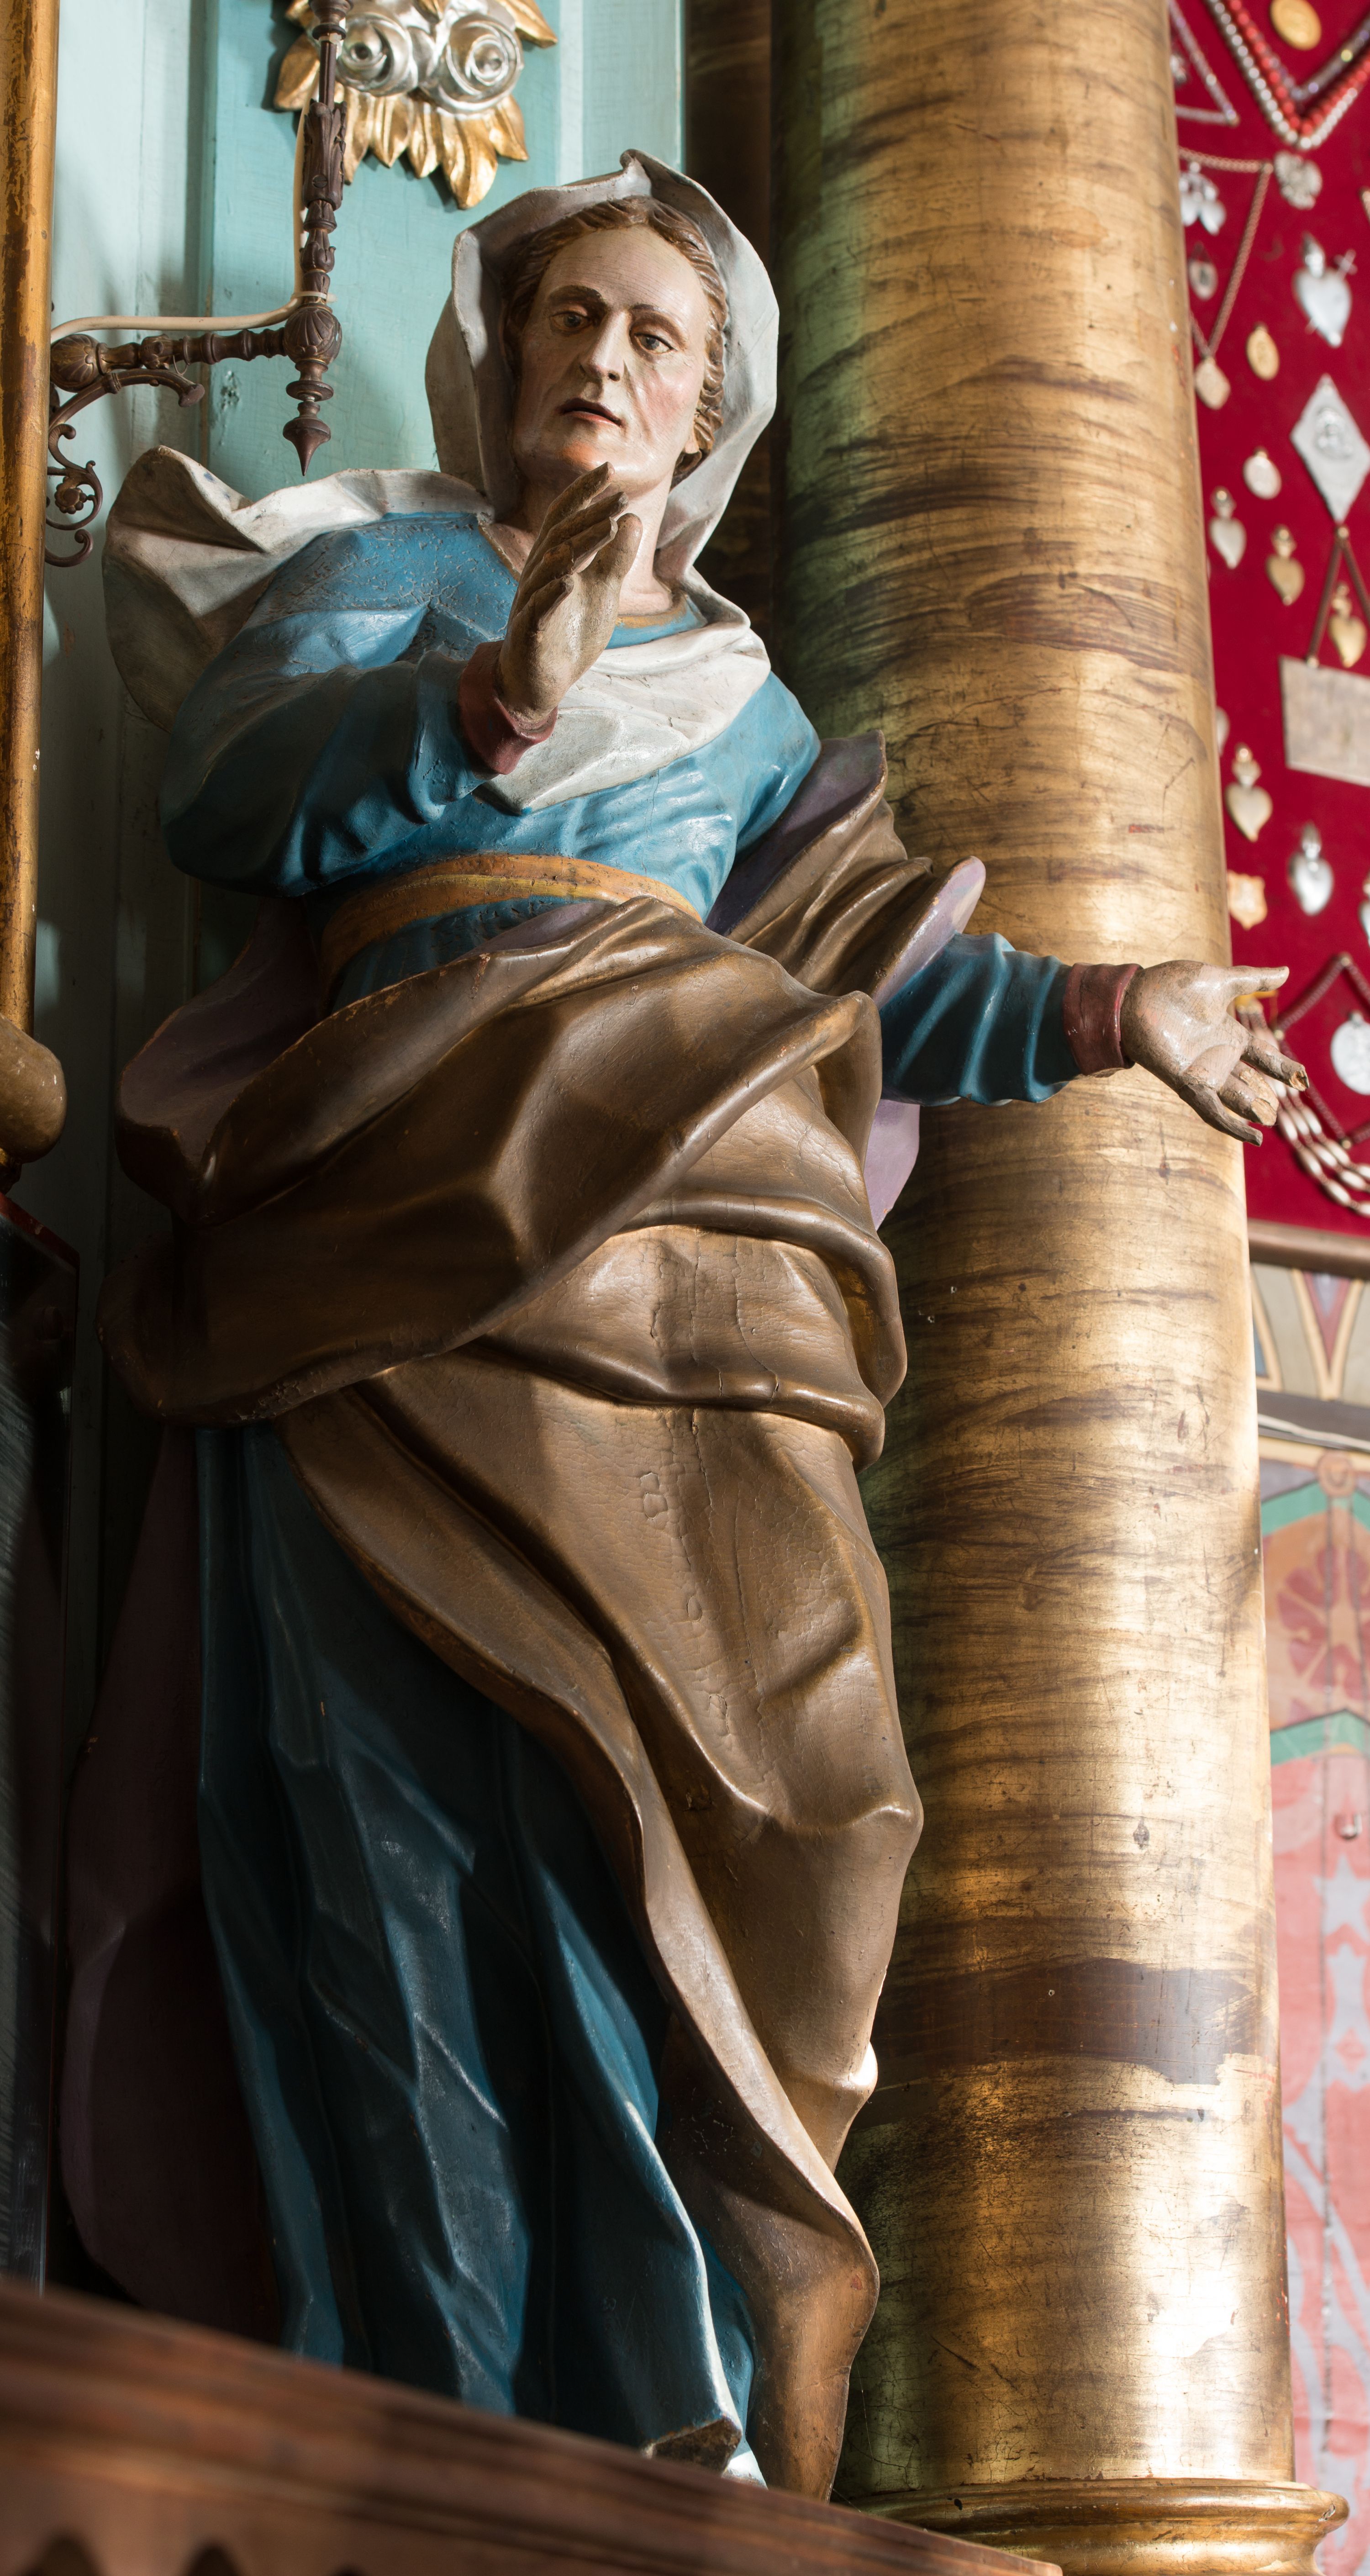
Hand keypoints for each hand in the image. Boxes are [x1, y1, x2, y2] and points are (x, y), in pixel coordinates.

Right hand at [496, 465, 640, 727]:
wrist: (541, 682)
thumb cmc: (568, 633)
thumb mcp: (601, 593)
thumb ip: (615, 559)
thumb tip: (632, 519)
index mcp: (554, 561)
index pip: (565, 518)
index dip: (584, 493)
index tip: (609, 470)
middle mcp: (538, 575)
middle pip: (561, 536)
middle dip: (591, 515)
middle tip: (620, 498)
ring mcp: (530, 602)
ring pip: (549, 567)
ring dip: (578, 547)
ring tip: (605, 528)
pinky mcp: (528, 632)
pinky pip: (537, 610)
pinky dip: (551, 594)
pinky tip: (568, 581)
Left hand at [1120, 962, 1306, 1144]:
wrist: (1134, 997)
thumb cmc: (1171, 986)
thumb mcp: (1220, 981)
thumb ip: (1253, 979)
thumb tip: (1287, 972)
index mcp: (1228, 1035)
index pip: (1263, 1057)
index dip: (1284, 1068)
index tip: (1304, 1079)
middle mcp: (1217, 1058)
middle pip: (1251, 1082)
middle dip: (1269, 1094)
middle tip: (1288, 1100)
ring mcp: (1203, 1072)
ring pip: (1236, 1098)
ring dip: (1255, 1108)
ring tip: (1272, 1116)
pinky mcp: (1187, 1083)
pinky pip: (1212, 1111)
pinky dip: (1232, 1126)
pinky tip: (1253, 1138)